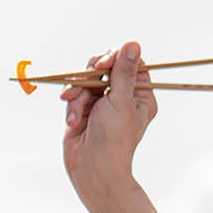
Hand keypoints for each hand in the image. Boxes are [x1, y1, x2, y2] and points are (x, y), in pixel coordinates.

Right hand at [61, 41, 156, 212]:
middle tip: (87, 81)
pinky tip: (74, 122)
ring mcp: (102, 103)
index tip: (104, 65)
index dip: (115, 58)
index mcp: (140, 95)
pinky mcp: (84, 109)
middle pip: (106, 67)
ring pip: (86, 79)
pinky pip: (75, 94)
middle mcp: (122, 96)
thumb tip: (132, 44)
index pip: (130, 63)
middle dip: (91, 76)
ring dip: (79, 94)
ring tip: (77, 111)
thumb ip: (123, 71)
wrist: (92, 169)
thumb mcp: (121, 101)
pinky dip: (72, 106)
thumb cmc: (113, 139)